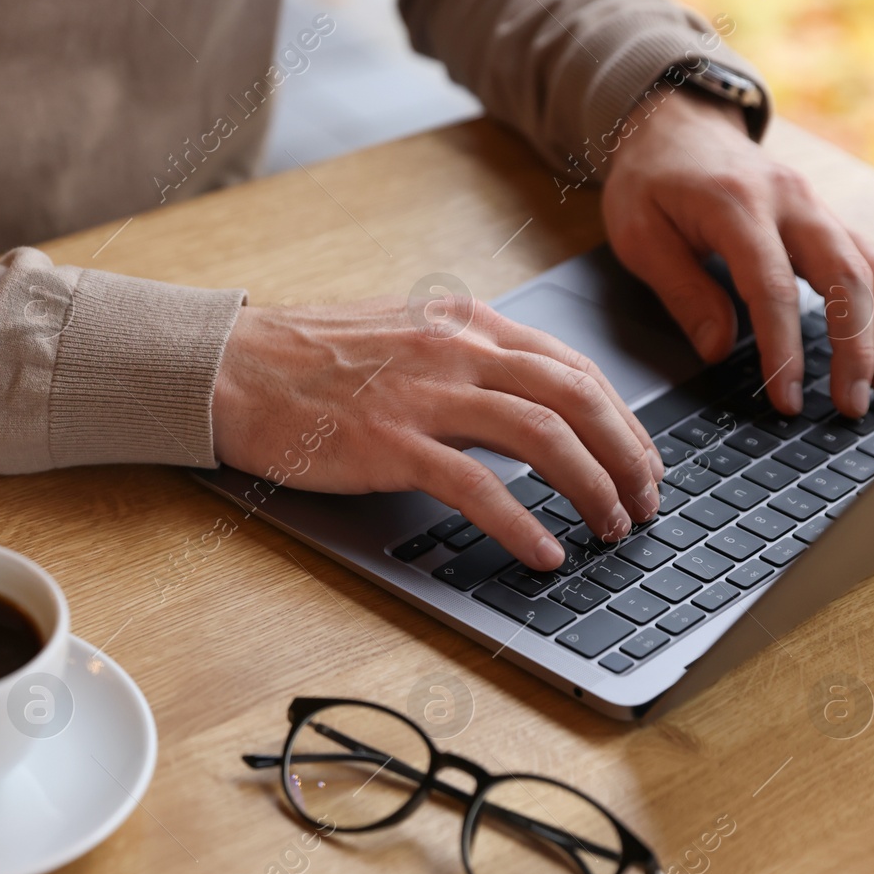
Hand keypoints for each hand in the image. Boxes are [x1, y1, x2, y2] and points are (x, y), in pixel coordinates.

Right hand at [211, 299, 665, 570]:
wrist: (229, 367)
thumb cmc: (307, 358)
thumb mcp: (401, 334)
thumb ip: (464, 357)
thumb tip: (523, 402)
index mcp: (463, 321)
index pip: (571, 366)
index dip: (620, 418)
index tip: (640, 458)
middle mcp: (455, 348)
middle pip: (576, 397)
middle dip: (627, 454)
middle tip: (645, 501)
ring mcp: (423, 394)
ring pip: (543, 436)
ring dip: (591, 487)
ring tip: (611, 527)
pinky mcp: (389, 443)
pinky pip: (476, 487)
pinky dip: (520, 524)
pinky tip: (542, 553)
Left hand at [602, 91, 873, 417]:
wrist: (673, 124)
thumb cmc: (651, 181)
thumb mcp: (639, 235)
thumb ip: (682, 291)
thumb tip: (719, 351)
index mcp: (738, 205)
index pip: (772, 287)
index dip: (784, 348)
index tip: (788, 398)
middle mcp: (792, 201)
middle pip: (845, 276)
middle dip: (856, 347)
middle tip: (854, 406)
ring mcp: (818, 207)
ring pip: (873, 270)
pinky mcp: (828, 219)